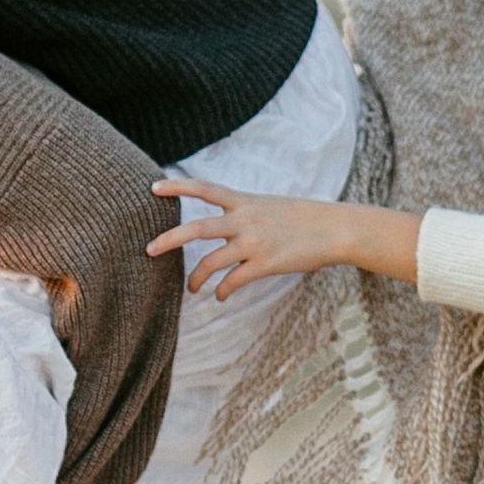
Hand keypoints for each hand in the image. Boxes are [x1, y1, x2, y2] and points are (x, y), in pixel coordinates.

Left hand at [147, 181, 420, 299]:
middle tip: (148, 249)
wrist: (334, 228)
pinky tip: (219, 296)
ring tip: (190, 289)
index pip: (204, 189)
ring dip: (195, 278)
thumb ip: (245, 214)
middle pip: (196, 229)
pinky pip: (233, 282)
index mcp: (244, 201)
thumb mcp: (269, 206)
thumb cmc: (303, 217)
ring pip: (211, 261)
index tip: (153, 187)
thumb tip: (227, 226)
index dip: (177, 186)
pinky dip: (222, 291)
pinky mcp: (264, 264)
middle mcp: (244, 220)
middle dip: (169, 239)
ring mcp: (253, 243)